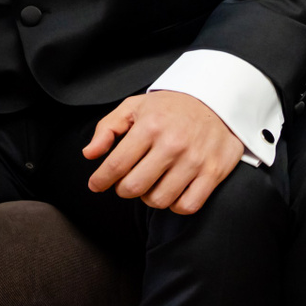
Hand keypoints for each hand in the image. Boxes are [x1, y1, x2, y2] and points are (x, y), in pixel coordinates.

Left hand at [83, 90, 241, 214]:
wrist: (216, 99)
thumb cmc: (170, 107)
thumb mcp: (135, 106)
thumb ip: (107, 128)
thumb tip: (89, 154)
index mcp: (150, 125)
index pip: (116, 164)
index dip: (100, 180)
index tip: (96, 185)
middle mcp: (172, 144)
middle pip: (134, 187)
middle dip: (124, 189)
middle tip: (127, 181)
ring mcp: (194, 160)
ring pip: (159, 200)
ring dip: (149, 197)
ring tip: (151, 183)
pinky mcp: (213, 172)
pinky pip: (187, 206)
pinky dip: (176, 205)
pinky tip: (172, 191)